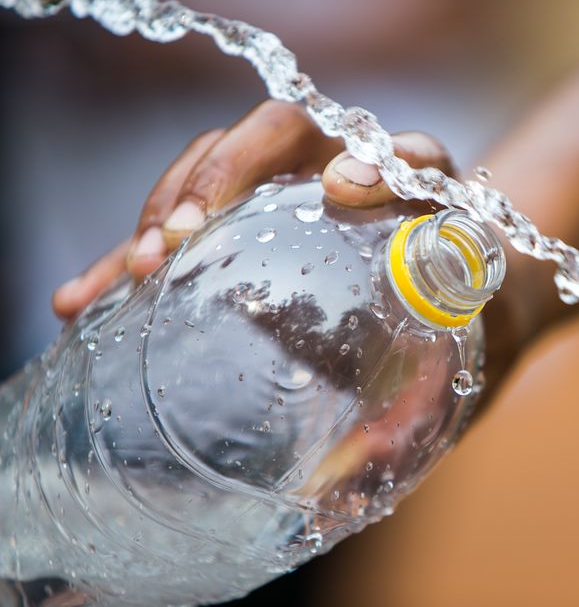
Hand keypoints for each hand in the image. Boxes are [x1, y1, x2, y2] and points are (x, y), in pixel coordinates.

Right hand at [52, 99, 532, 410]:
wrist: (465, 308)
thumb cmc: (465, 332)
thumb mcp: (455, 370)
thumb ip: (415, 412)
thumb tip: (350, 476)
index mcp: (425, 194)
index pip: (407, 154)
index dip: (376, 163)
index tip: (339, 190)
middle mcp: (353, 170)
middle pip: (287, 130)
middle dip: (228, 172)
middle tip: (187, 235)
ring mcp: (292, 185)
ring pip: (220, 160)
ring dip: (168, 205)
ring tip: (136, 268)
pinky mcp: (248, 219)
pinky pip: (186, 218)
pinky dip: (132, 252)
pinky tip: (84, 297)